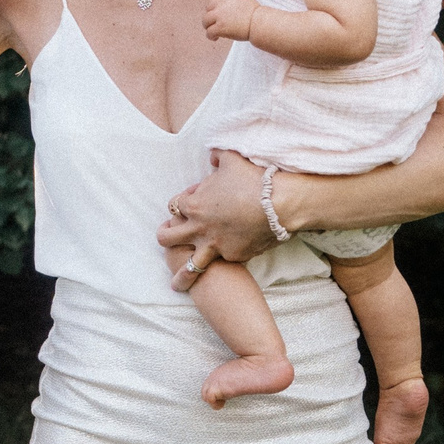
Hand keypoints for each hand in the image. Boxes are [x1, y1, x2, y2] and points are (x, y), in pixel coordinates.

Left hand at [158, 148, 277, 287]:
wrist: (279, 204)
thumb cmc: (253, 179)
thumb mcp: (231, 159)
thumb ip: (217, 157)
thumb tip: (213, 159)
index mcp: (193, 205)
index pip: (174, 206)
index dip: (183, 201)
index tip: (194, 197)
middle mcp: (199, 229)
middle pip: (167, 237)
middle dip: (165, 236)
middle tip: (167, 235)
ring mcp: (215, 246)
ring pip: (189, 267)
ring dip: (181, 277)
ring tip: (176, 285)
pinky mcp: (233, 257)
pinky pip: (224, 260)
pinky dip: (224, 259)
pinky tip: (227, 261)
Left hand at [203, 0, 257, 41]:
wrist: (260, 22)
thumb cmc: (257, 15)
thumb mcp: (245, 0)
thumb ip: (234, 1)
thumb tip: (230, 8)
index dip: (215, 5)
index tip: (218, 12)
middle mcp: (222, 3)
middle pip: (208, 8)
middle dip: (211, 16)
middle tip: (215, 23)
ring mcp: (220, 15)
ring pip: (205, 20)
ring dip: (208, 26)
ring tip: (213, 31)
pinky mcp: (220, 27)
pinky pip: (209, 32)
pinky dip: (211, 36)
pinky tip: (216, 38)